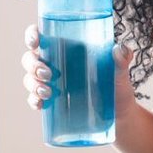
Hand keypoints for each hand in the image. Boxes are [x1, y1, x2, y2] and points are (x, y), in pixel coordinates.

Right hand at [22, 23, 141, 115]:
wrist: (120, 116)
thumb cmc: (117, 87)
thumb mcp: (120, 72)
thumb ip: (122, 59)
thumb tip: (120, 49)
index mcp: (67, 49)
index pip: (43, 36)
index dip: (32, 35)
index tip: (35, 42)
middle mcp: (55, 63)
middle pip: (31, 58)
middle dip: (33, 65)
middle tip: (48, 74)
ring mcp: (51, 84)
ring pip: (30, 78)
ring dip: (33, 84)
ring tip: (48, 92)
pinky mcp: (52, 103)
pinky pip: (34, 99)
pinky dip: (33, 101)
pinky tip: (40, 104)